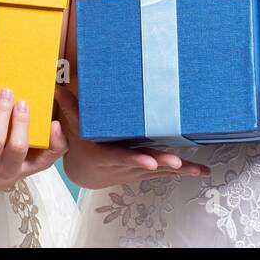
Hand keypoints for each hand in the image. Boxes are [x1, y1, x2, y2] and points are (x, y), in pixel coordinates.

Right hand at [54, 87, 210, 188]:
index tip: (148, 162)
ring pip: (160, 170)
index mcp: (106, 155)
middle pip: (144, 164)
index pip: (121, 157)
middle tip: (176, 162)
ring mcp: (137, 170)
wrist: (86, 172)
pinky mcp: (146, 170)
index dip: (135, 160)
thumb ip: (71, 107)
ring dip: (179, 169)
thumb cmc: (83, 146)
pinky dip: (185, 171)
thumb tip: (57, 87)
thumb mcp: (75, 127)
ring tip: (196, 168)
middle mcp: (124, 165)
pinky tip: (202, 170)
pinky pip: (167, 172)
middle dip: (161, 163)